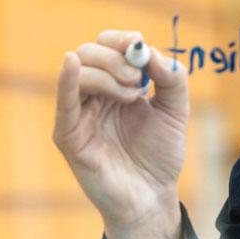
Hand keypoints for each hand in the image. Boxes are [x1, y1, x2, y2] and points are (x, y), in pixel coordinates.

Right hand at [53, 30, 187, 238]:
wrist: (153, 198)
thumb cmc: (160, 156)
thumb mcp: (176, 110)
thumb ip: (172, 78)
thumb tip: (150, 51)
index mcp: (114, 85)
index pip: (106, 46)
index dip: (121, 40)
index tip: (138, 45)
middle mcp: (92, 96)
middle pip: (89, 53)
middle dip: (116, 59)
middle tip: (138, 81)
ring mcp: (79, 115)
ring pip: (79, 72)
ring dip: (108, 74)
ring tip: (132, 96)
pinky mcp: (70, 137)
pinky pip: (63, 104)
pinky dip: (65, 80)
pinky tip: (71, 64)